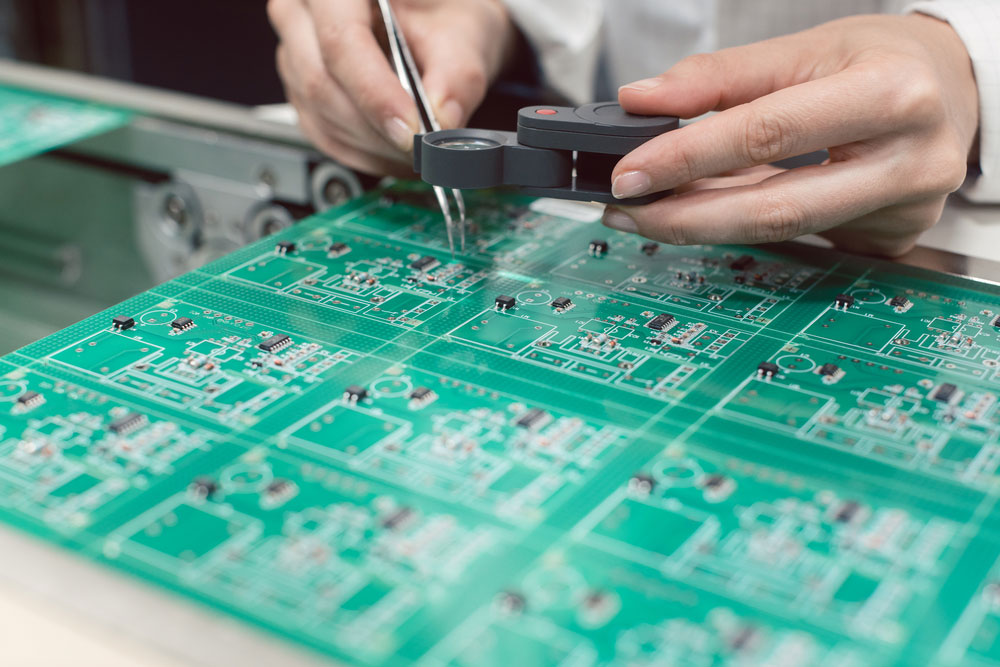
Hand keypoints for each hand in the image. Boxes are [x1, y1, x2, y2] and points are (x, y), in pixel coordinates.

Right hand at [268, 0, 515, 176]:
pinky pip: (321, 132)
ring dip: (372, 144)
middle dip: (377, 127)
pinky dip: (362, 152)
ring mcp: (294, 52)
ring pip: (321, 112)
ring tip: (415, 148)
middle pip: (322, 82)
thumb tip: (442, 121)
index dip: (375, 93)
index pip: (341, 40)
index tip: (410, 130)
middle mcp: (303, 11)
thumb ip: (456, 78)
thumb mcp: (465, 34)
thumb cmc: (442, 12)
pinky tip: (393, 151)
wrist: (434, 21)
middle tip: (421, 146)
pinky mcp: (300, 89)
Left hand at [603, 14, 978, 256]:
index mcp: (890, 95)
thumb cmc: (885, 60)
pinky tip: (708, 210)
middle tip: (626, 210)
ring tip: (650, 211)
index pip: (767, 133)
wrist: (956, 88)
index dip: (689, 156)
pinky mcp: (890, 238)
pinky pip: (799, 236)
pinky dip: (745, 223)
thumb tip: (643, 100)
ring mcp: (904, 211)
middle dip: (685, 216)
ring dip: (704, 225)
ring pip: (780, 231)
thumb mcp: (807, 46)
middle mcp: (907, 162)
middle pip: (772, 209)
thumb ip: (721, 76)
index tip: (630, 172)